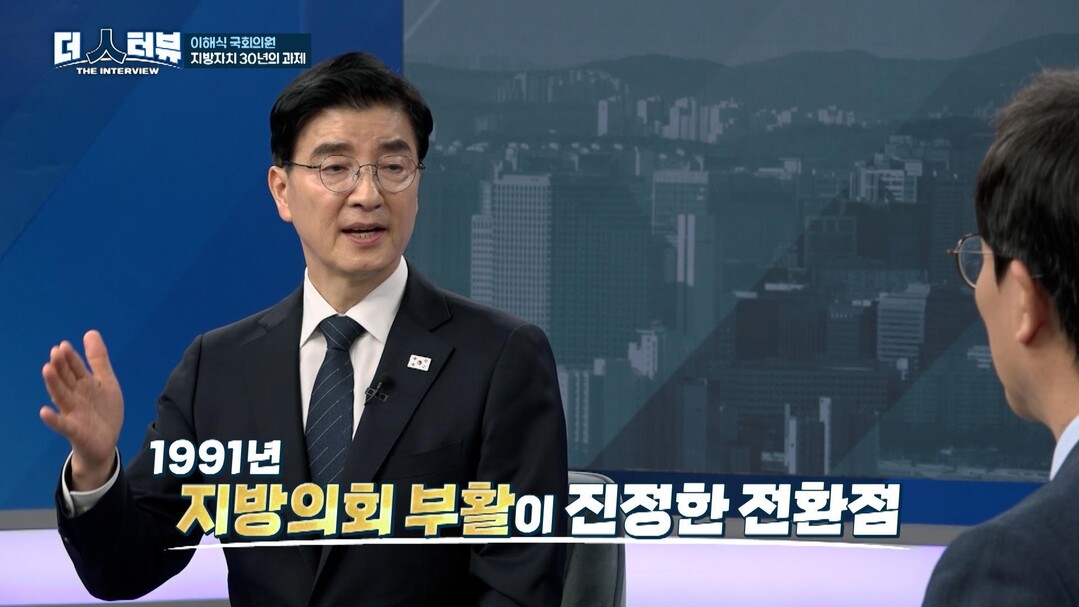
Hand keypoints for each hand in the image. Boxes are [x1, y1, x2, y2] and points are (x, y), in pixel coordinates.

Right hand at [40, 330, 123, 490]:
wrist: (106, 441)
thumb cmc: (103, 410)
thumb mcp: (106, 382)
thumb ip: (98, 359)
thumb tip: (90, 332)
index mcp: (84, 384)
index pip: (75, 368)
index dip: (71, 358)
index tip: (64, 345)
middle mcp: (75, 396)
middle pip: (66, 380)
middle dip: (61, 367)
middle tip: (56, 352)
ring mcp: (73, 413)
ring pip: (62, 396)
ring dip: (54, 384)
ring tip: (47, 370)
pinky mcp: (74, 430)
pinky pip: (62, 424)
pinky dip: (53, 419)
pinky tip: (44, 412)